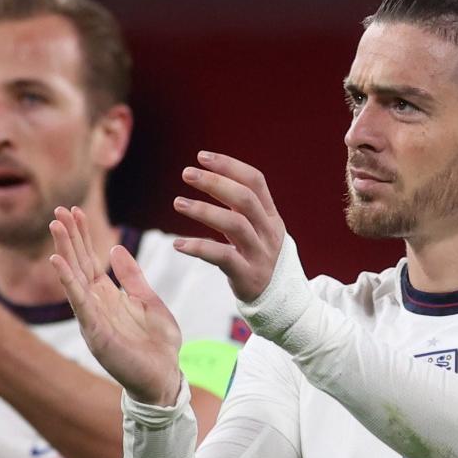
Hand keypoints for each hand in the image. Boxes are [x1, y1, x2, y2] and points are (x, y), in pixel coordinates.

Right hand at [49, 206, 183, 405]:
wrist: (165, 378)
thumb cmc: (158, 345)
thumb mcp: (148, 300)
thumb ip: (131, 276)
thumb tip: (115, 248)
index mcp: (108, 297)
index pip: (89, 260)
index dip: (82, 235)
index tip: (75, 210)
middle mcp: (95, 305)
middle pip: (78, 263)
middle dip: (69, 236)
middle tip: (59, 209)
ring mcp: (92, 319)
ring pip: (74, 278)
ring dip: (64, 250)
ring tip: (56, 225)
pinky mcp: (96, 333)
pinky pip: (79, 303)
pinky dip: (69, 282)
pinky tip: (59, 262)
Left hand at [172, 151, 286, 300]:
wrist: (279, 300)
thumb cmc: (260, 258)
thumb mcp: (259, 229)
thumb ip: (243, 207)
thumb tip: (213, 177)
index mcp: (272, 216)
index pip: (255, 181)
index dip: (229, 166)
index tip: (202, 156)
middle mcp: (269, 232)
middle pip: (245, 199)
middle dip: (215, 182)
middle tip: (187, 173)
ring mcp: (260, 254)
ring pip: (235, 225)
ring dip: (204, 210)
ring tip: (178, 203)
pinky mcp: (247, 275)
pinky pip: (222, 257)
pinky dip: (199, 247)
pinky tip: (178, 244)